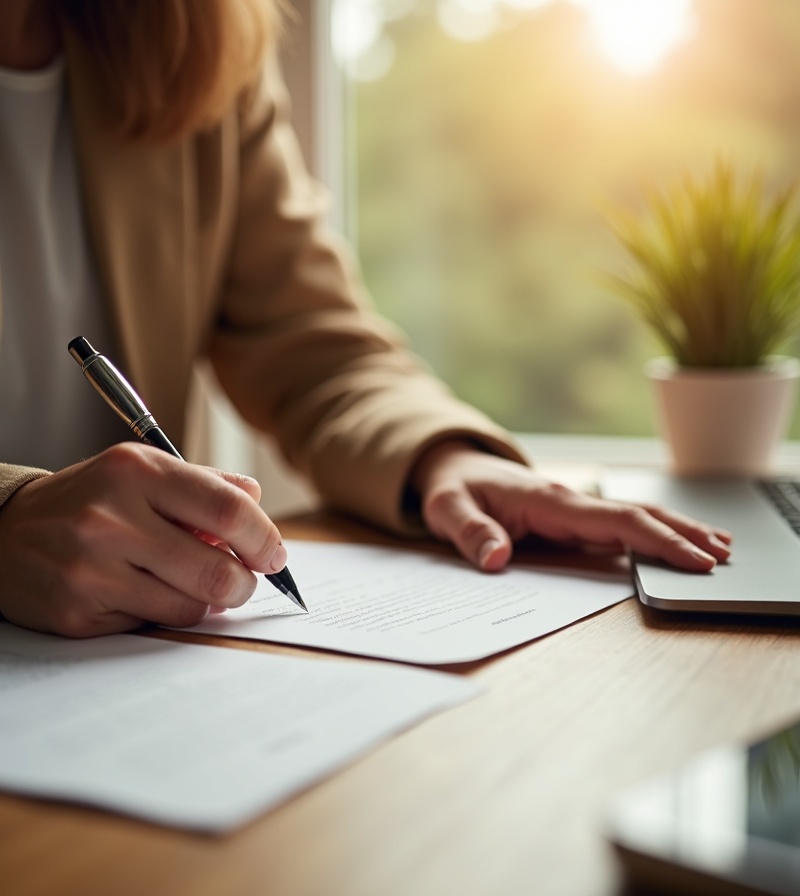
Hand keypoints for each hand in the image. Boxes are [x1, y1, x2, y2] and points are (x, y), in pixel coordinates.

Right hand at [0, 443, 287, 636]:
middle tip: (241, 582)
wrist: (4, 533)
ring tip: (187, 584)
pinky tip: (142, 593)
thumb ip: (204, 484)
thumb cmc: (90, 499)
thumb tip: (255, 499)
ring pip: (190, 607)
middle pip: (218, 571)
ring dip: (205, 603)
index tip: (274, 555)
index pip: (228, 510)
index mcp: (137, 472)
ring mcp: (91, 569)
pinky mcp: (78, 612)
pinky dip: (162, 615)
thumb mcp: (141, 471)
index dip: (264, 539)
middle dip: (243, 584)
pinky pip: (153, 626)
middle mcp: (111, 517)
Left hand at [410, 441, 731, 571]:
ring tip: (718, 550)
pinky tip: (672, 545)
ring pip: (634, 517)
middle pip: (637, 513)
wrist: (451, 466)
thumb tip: (497, 560)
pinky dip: (651, 534)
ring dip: (675, 531)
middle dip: (681, 533)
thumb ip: (470, 532)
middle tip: (723, 557)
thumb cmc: (452, 489)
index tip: (691, 558)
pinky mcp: (569, 516)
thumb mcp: (448, 509)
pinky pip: (617, 526)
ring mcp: (572, 507)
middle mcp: (569, 501)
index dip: (656, 539)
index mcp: (547, 500)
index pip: (614, 520)